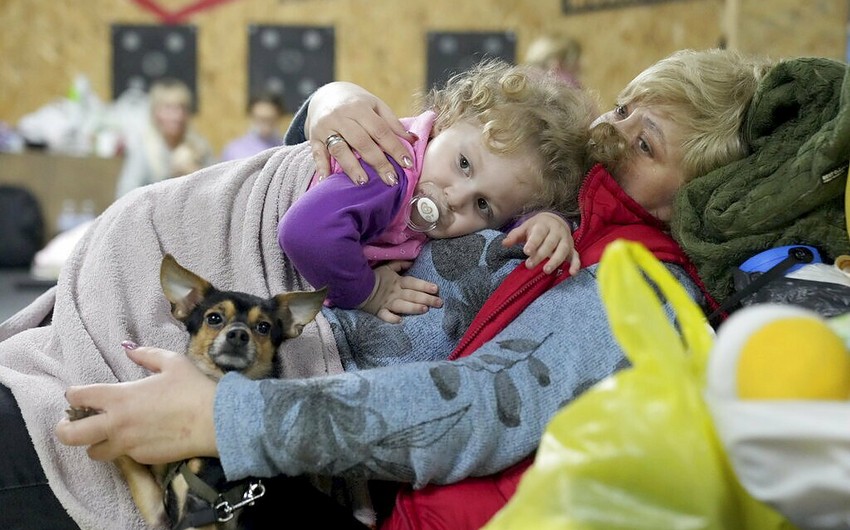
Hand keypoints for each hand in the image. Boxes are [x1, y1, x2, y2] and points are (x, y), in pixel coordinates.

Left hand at [55, 345, 217, 463]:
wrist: (215, 421)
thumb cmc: (194, 389)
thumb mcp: (172, 363)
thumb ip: (146, 354)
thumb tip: (128, 348)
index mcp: (120, 397)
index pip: (78, 397)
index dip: (74, 395)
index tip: (79, 395)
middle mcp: (116, 423)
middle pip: (71, 435)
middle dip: (64, 429)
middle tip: (70, 424)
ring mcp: (128, 444)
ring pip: (93, 452)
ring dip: (95, 443)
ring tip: (105, 435)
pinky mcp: (142, 458)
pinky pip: (123, 456)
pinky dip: (124, 448)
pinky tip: (139, 438)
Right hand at [306, 82, 415, 185]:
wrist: (325, 95)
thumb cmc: (357, 104)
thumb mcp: (375, 106)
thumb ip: (392, 123)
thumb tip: (413, 140)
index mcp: (359, 107)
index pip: (380, 130)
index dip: (395, 148)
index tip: (408, 164)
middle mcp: (341, 116)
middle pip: (362, 141)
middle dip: (378, 162)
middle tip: (391, 180)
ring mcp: (325, 127)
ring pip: (340, 149)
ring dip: (351, 167)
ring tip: (363, 182)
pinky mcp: (313, 137)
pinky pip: (317, 154)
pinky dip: (322, 167)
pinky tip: (328, 181)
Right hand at [358, 262, 442, 322]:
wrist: (356, 284)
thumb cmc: (374, 277)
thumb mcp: (387, 268)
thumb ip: (400, 264)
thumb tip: (412, 261)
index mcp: (397, 282)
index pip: (413, 283)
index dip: (424, 285)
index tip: (436, 289)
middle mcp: (395, 292)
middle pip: (412, 295)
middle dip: (426, 299)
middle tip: (439, 303)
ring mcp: (387, 302)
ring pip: (402, 305)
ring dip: (413, 307)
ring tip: (425, 309)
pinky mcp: (379, 311)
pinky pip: (385, 315)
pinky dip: (391, 318)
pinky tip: (399, 321)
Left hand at [503, 212, 579, 274]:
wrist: (555, 221)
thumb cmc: (537, 227)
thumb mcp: (525, 228)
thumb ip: (515, 236)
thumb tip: (504, 243)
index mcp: (544, 225)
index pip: (539, 234)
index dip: (533, 242)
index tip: (526, 251)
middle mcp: (557, 232)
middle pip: (550, 243)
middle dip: (540, 255)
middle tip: (529, 265)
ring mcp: (566, 240)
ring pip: (563, 250)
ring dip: (555, 260)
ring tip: (546, 270)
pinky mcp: (572, 249)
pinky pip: (576, 256)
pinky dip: (575, 264)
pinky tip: (572, 273)